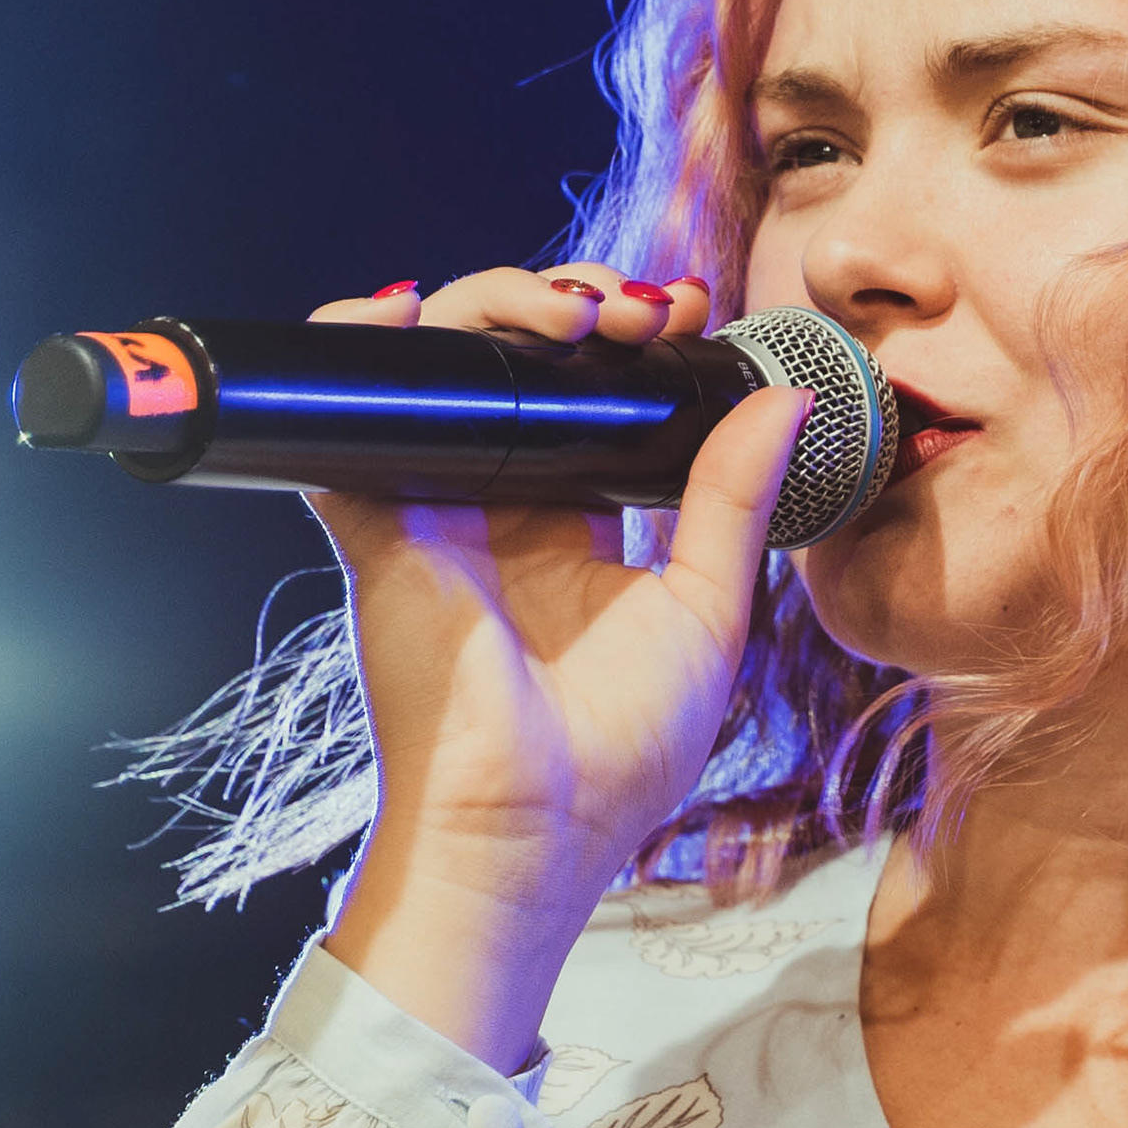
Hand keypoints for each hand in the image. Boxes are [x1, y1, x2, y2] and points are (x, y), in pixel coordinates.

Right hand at [310, 262, 807, 1066]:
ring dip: (497, 299)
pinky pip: (344, 405)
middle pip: (516, 352)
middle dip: (576, 298)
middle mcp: (495, 499)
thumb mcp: (705, 612)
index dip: (633, 333)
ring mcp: (431, 499)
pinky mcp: (375, 514)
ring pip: (443, 354)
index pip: (590, 387)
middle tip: (643, 309)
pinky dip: (360, 341)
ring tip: (572, 315)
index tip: (692, 310)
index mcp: (571, 521)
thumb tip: (784, 400)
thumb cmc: (616, 755)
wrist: (530, 830)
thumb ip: (732, 501)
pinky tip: (414, 313)